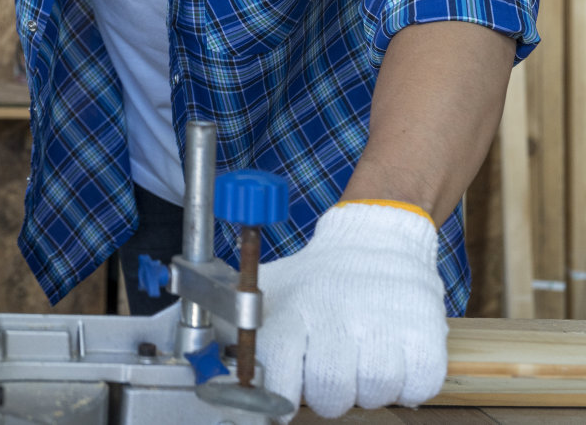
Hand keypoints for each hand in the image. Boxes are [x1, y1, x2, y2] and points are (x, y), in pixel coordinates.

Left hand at [258, 202, 446, 417]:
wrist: (375, 236)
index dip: (280, 396)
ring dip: (369, 390)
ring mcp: (383, 322)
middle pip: (330, 392)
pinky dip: (409, 386)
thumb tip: (217, 367)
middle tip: (330, 376)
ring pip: (375, 393)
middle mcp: (337, 315)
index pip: (279, 372)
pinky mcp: (424, 328)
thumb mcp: (272, 290)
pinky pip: (420, 386)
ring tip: (363, 363)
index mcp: (294, 309)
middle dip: (328, 396)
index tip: (283, 406)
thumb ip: (243, 326)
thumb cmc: (318, 278)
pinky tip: (396, 363)